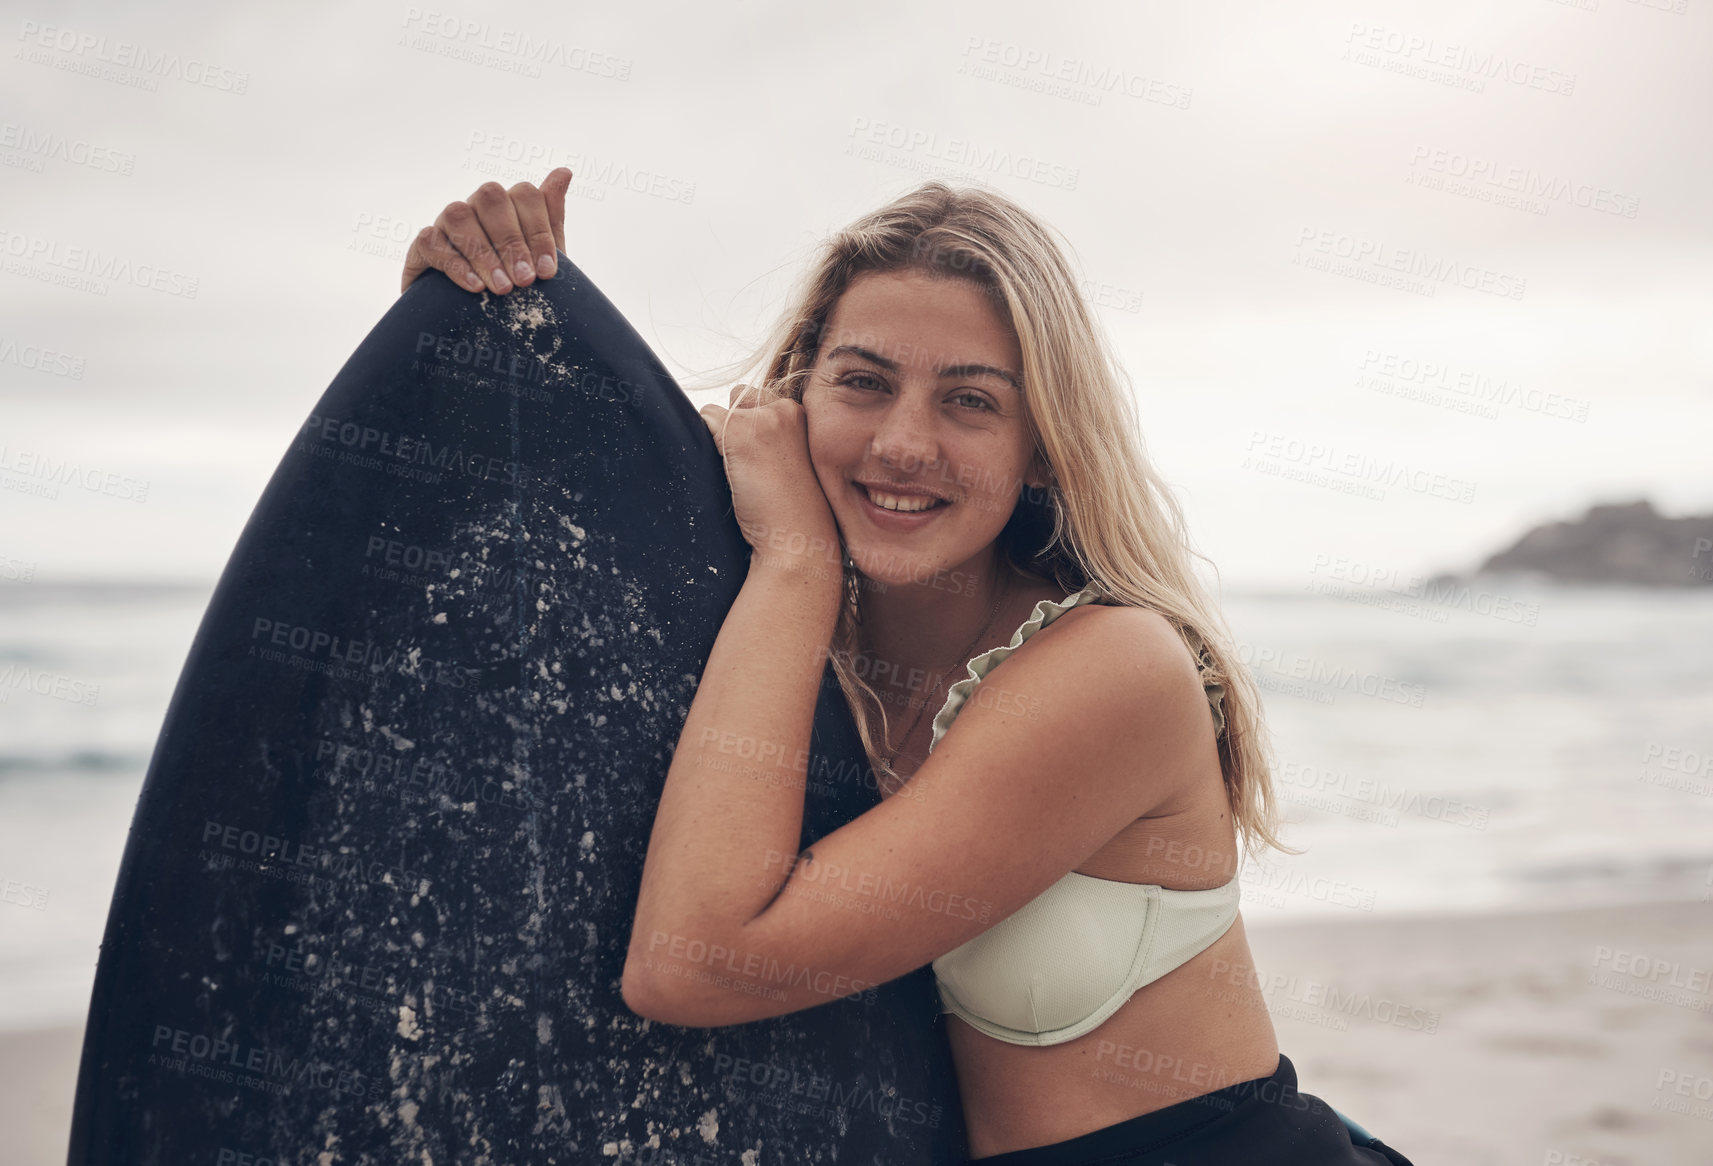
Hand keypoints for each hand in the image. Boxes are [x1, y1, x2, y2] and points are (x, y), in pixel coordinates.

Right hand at [401, 167, 572, 294]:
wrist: (471, 324)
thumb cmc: (511, 286)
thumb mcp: (539, 259)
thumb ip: (551, 219)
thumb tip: (565, 171)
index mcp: (508, 205)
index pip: (526, 195)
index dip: (539, 231)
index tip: (547, 271)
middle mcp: (476, 206)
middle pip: (491, 197)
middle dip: (512, 241)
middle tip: (525, 281)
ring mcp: (445, 222)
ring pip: (459, 215)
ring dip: (484, 254)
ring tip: (503, 288)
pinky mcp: (423, 246)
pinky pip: (431, 241)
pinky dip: (455, 264)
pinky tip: (475, 288)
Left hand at [700, 385, 840, 571]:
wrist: (799, 538)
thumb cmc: (795, 513)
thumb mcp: (795, 464)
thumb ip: (777, 441)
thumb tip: (735, 428)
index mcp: (805, 416)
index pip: (765, 401)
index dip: (755, 429)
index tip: (765, 462)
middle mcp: (787, 409)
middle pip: (743, 397)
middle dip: (737, 424)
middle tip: (752, 467)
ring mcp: (762, 418)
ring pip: (722, 410)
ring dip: (720, 436)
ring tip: (742, 474)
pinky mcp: (737, 430)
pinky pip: (705, 420)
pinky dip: (707, 446)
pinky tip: (732, 475)